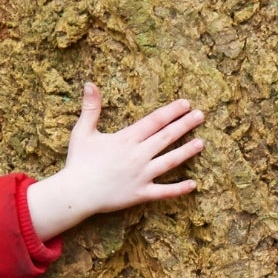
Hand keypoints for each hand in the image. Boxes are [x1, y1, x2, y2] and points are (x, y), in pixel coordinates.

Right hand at [26, 82, 204, 240]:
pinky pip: (164, 191)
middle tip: (201, 115)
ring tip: (201, 143)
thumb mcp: (83, 132)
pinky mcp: (141, 193)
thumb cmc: (78, 162)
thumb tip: (89, 83)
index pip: (155, 121)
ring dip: (187, 151)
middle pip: (167, 137)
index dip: (171, 111)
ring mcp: (142, 175)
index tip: (185, 103)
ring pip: (170, 161)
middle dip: (185, 125)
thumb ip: (91, 108)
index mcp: (126, 139)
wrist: (76, 194)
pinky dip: (179, 189)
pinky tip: (193, 184)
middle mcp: (138, 155)